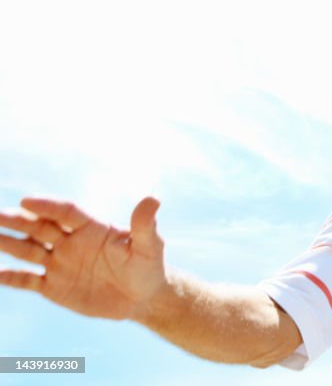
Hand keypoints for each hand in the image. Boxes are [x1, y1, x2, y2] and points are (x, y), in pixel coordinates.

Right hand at [0, 197, 166, 320]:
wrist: (141, 297)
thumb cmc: (148, 266)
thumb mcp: (149, 246)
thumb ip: (144, 225)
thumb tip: (153, 198)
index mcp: (92, 228)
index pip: (66, 212)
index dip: (48, 206)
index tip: (27, 201)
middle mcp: (71, 242)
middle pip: (41, 228)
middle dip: (19, 221)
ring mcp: (60, 263)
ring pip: (29, 250)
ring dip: (9, 243)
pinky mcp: (54, 286)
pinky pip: (28, 280)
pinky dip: (11, 277)